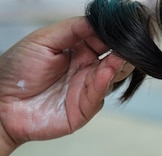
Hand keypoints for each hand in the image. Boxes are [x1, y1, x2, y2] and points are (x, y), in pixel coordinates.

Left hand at [0, 17, 130, 154]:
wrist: (1, 103)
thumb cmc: (16, 71)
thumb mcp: (43, 40)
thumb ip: (71, 30)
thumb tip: (97, 22)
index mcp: (78, 51)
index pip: (103, 40)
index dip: (112, 34)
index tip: (120, 26)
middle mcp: (86, 70)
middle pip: (114, 59)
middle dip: (123, 50)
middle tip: (129, 43)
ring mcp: (87, 89)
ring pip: (112, 76)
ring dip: (118, 65)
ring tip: (120, 56)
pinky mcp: (85, 108)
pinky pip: (99, 94)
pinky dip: (104, 82)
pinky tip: (107, 70)